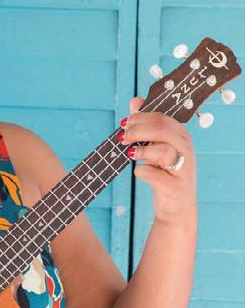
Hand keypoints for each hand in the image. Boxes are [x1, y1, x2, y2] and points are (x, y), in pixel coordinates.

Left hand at [121, 96, 197, 225]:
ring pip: (162, 151)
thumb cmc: (164, 172)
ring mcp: (183, 169)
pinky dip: (142, 172)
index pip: (160, 117)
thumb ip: (146, 123)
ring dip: (141, 151)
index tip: (124, 124)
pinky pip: (154, 175)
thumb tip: (135, 101)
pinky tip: (140, 173)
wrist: (176, 207)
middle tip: (123, 138)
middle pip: (161, 129)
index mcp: (181, 135)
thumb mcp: (156, 146)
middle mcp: (186, 149)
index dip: (139, 118)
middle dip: (137, 131)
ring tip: (131, 154)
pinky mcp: (175, 187)